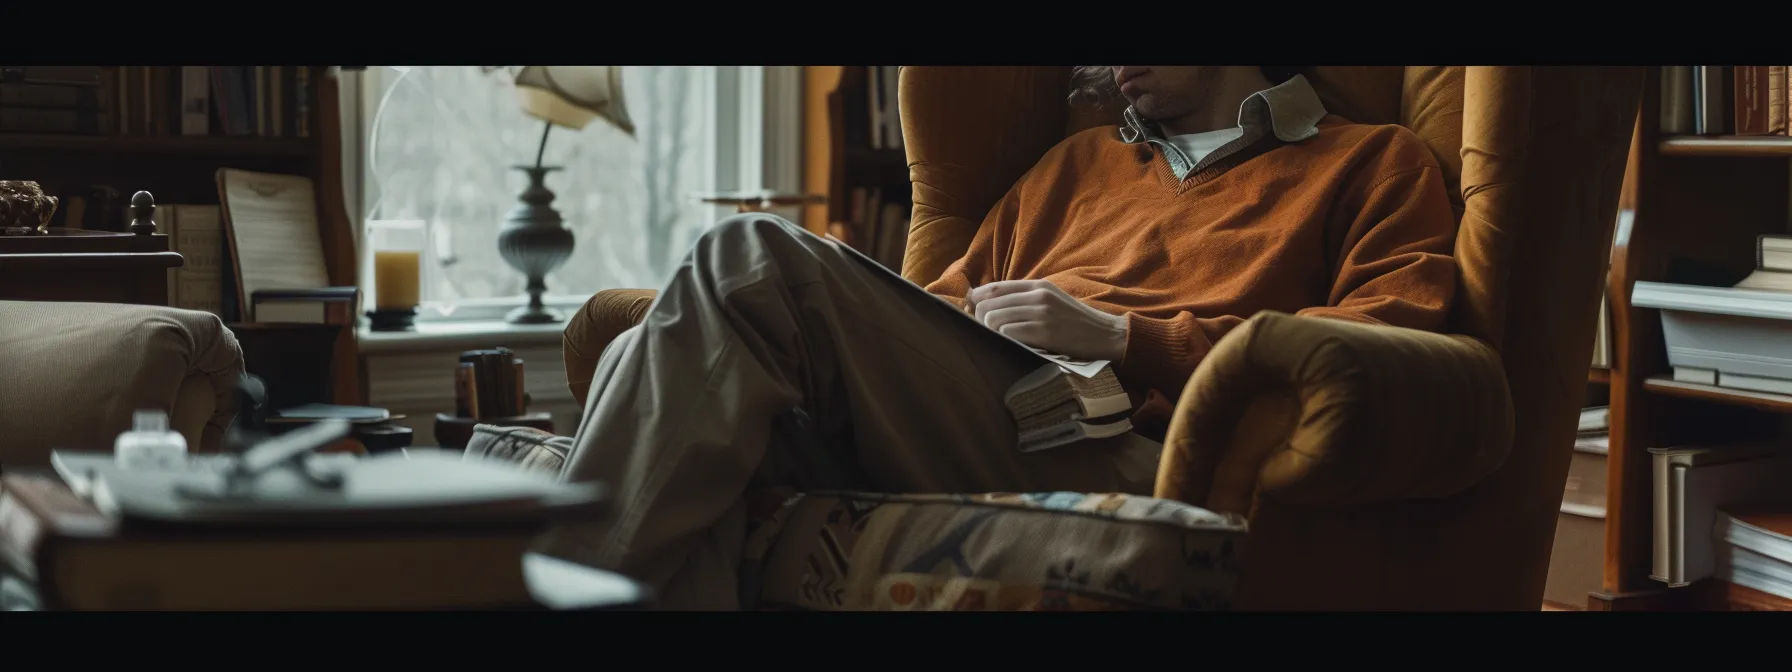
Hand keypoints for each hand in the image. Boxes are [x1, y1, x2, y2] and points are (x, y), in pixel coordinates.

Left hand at [969, 279, 1127, 361]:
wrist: (1105, 335)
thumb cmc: (1075, 322)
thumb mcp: (1051, 301)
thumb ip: (1024, 299)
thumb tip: (984, 302)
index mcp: (1037, 286)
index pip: (992, 287)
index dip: (976, 301)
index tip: (973, 314)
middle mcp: (1037, 295)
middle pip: (987, 303)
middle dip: (980, 320)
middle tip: (986, 332)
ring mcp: (1041, 312)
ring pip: (993, 318)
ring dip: (991, 332)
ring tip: (1000, 340)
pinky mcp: (1045, 332)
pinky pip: (1008, 332)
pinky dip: (1005, 340)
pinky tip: (1013, 345)